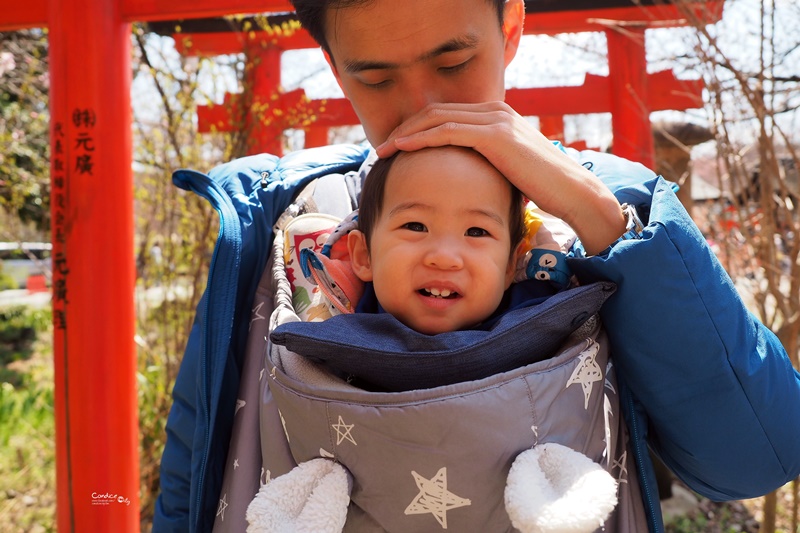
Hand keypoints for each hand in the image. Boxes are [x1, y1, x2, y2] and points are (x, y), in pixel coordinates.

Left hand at [375, 102, 625, 254]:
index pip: (445, 115)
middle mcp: (494, 111)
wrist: (571, 191)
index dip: (415, 128)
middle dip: (404, 128)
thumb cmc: (541, 188)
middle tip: (381, 146)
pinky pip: (448, 131)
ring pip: (437, 118)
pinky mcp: (494, 135)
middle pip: (436, 112)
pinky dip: (422, 138)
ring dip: (406, 132)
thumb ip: (484, 164)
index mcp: (495, 116)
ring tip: (383, 149)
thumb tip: (462, 179)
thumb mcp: (506, 169)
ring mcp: (495, 120)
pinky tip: (402, 148)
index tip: (394, 146)